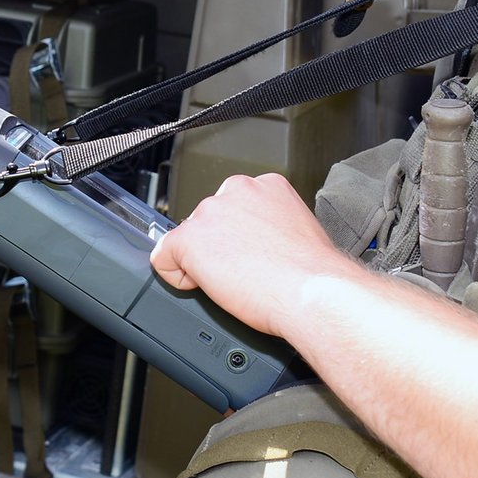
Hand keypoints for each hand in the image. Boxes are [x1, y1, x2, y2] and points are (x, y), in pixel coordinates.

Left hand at [150, 172, 368, 336]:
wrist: (312, 291)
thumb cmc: (313, 272)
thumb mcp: (299, 231)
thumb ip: (272, 224)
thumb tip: (261, 242)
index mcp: (266, 186)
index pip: (234, 207)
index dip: (239, 237)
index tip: (252, 254)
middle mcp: (235, 190)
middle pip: (210, 221)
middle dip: (220, 247)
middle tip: (246, 271)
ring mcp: (210, 212)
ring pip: (189, 239)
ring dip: (204, 261)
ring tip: (236, 280)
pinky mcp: (189, 239)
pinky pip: (163, 258)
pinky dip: (177, 276)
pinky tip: (205, 285)